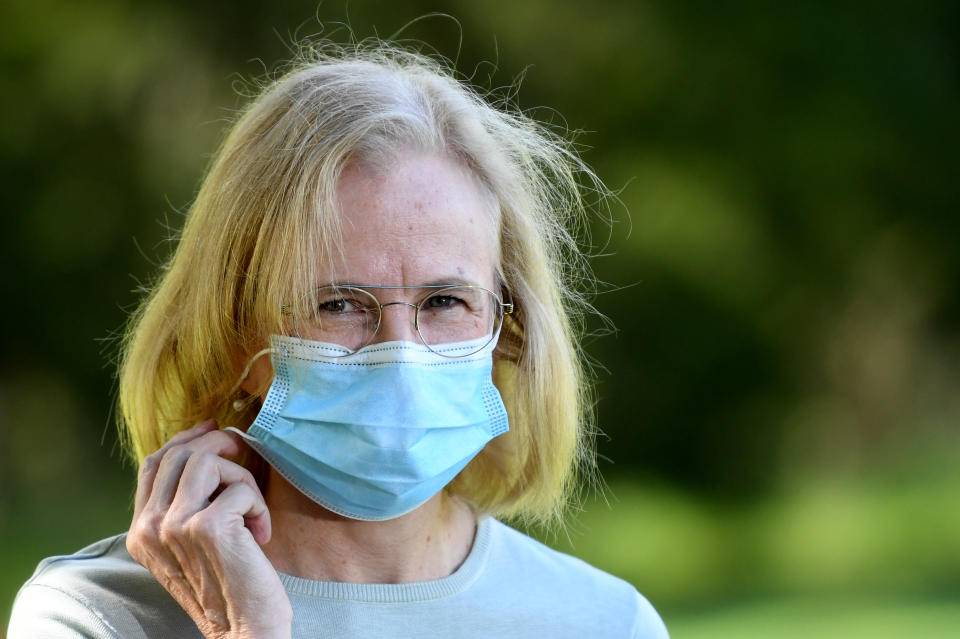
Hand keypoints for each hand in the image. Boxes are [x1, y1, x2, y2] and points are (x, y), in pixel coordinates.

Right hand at [127, 420, 291, 638]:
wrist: (243, 629)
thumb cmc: (227, 584)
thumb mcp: (190, 544)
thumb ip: (183, 505)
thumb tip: (204, 448)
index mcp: (139, 531)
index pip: (154, 463)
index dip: (186, 438)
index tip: (213, 430)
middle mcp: (149, 527)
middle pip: (181, 454)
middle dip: (219, 446)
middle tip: (244, 453)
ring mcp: (175, 525)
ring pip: (208, 461)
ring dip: (242, 478)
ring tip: (252, 510)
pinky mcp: (208, 526)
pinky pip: (240, 487)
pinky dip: (259, 505)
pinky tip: (261, 533)